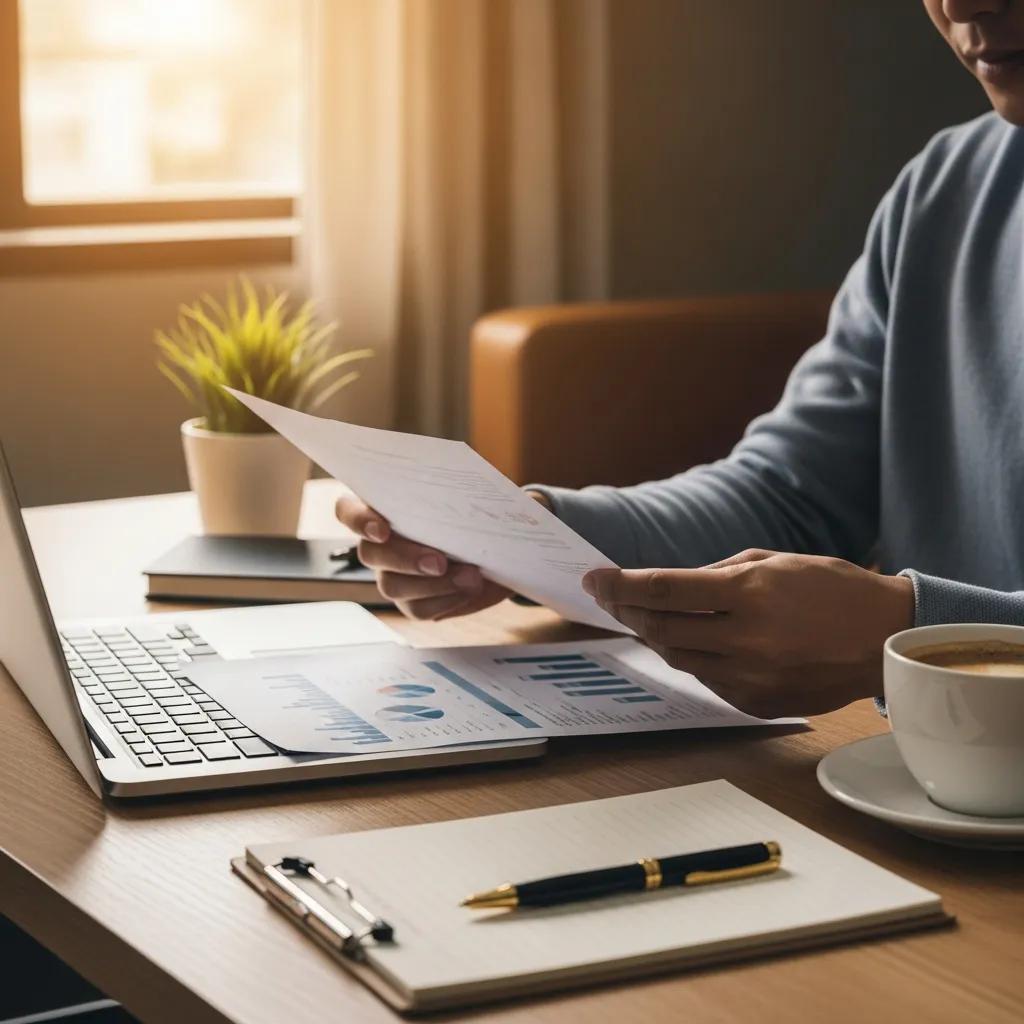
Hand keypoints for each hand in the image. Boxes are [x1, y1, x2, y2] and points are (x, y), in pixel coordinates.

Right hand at [335, 495, 511, 619]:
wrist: (498, 548)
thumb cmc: (477, 512)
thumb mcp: (474, 494)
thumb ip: (462, 489)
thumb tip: (476, 491)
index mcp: (384, 508)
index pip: (347, 511)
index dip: (358, 520)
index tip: (383, 530)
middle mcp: (379, 544)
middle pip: (369, 554)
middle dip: (405, 558)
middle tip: (440, 561)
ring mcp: (392, 575)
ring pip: (392, 586)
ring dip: (433, 584)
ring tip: (470, 576)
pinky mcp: (412, 602)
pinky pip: (418, 609)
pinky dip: (446, 600)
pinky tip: (468, 589)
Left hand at [582, 549, 914, 717]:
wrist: (886, 640)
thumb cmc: (832, 589)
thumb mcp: (772, 562)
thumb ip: (716, 574)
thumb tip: (667, 587)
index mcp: (749, 594)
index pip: (663, 590)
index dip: (619, 585)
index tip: (593, 580)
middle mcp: (745, 640)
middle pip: (660, 628)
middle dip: (626, 610)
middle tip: (609, 597)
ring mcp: (750, 678)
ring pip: (677, 657)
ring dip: (653, 635)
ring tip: (640, 616)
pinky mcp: (756, 703)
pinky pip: (706, 679)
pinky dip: (691, 658)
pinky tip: (688, 641)